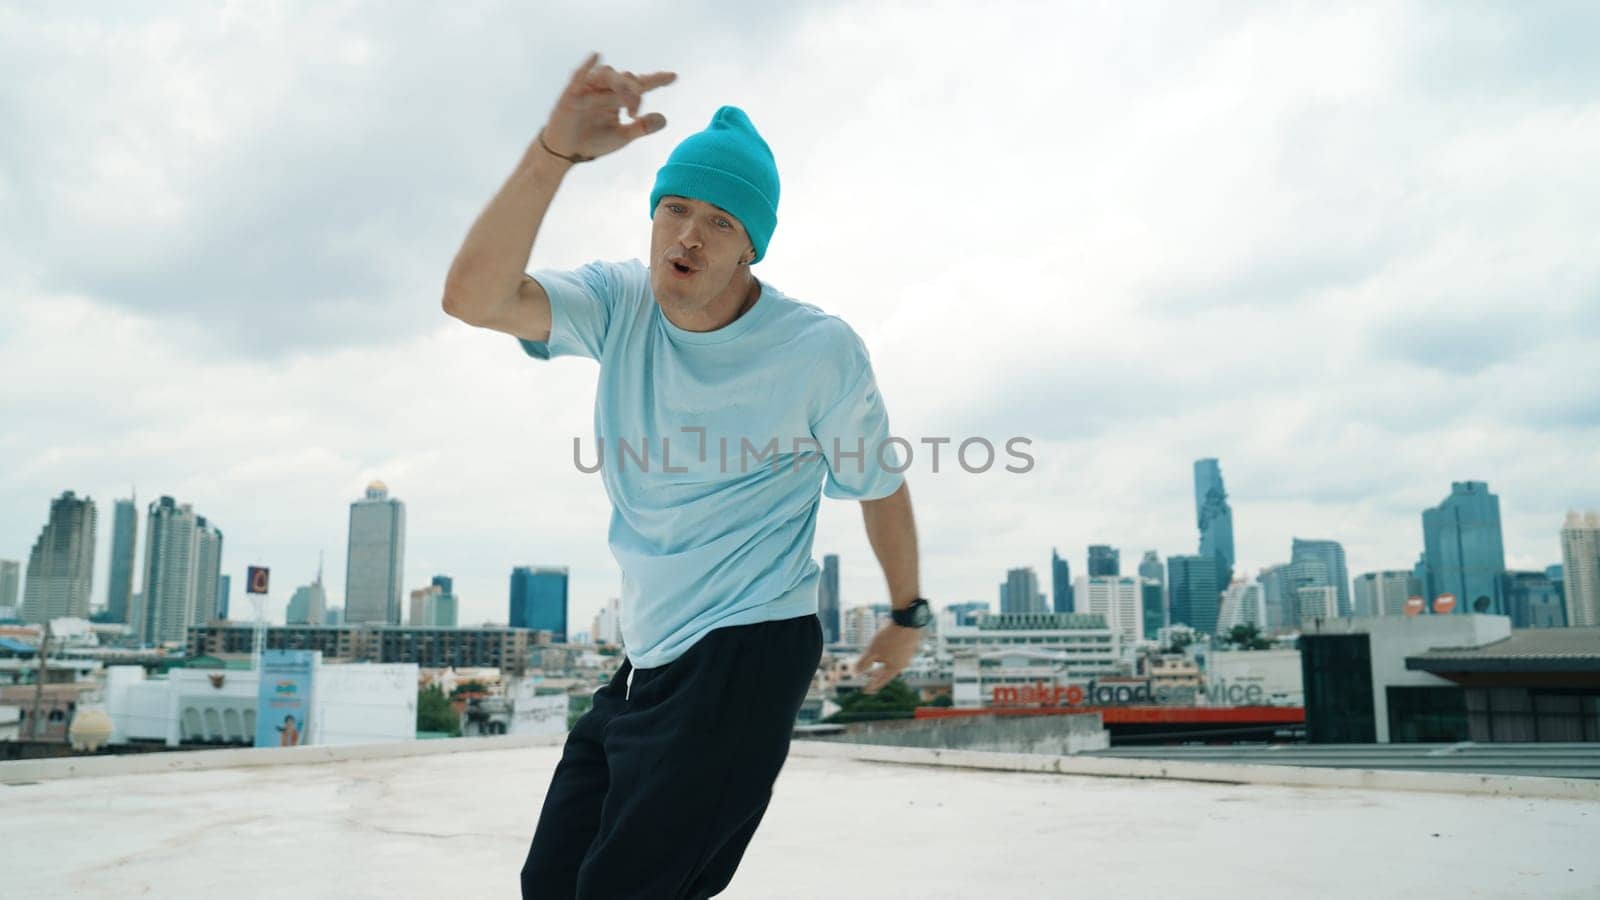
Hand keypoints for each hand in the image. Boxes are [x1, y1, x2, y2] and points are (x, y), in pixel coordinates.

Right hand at [541, 52, 675, 161]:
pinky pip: (579, 75)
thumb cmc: (592, 141)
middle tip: (635, 112)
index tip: (673, 77)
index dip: (656, 79)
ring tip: (627, 101)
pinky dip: (587, 66)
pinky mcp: (571, 94)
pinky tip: (596, 56)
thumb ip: (641, 127)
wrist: (566, 152)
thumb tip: (664, 118)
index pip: (639, 85)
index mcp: (617, 99)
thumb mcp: (622, 137)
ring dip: (619, 85)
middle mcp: (605, 90)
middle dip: (634, 92)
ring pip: (607, 75)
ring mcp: (588, 90)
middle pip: (625, 79)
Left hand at [854, 624, 925, 693]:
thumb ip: (864, 663)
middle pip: (887, 672)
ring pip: (891, 662)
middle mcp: (903, 662)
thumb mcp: (873, 651)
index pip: (882, 680)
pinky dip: (887, 655)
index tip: (865, 691)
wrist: (908, 619)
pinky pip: (895, 654)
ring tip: (874, 662)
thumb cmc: (890, 637)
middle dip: (876, 674)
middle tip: (868, 678)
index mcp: (895, 667)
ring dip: (881, 663)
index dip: (872, 685)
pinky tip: (883, 649)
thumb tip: (855, 673)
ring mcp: (907, 653)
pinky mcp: (908, 644)